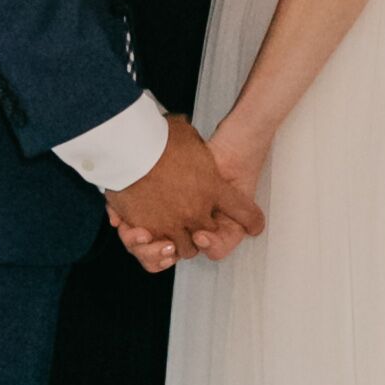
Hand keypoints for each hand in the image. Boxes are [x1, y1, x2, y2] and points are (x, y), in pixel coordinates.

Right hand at [107, 115, 265, 267]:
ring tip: (173, 236)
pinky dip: (153, 246)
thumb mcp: (188, 135)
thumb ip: (194, 146)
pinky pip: (156, 250)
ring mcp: (172, 224)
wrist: (130, 149)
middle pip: (210, 236)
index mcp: (213, 189)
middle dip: (206, 233)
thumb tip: (188, 134)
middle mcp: (197, 212)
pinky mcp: (147, 230)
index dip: (251, 219)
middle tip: (199, 226)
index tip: (254, 225)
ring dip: (181, 242)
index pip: (243, 211)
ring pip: (185, 249)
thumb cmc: (159, 139)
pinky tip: (149, 236)